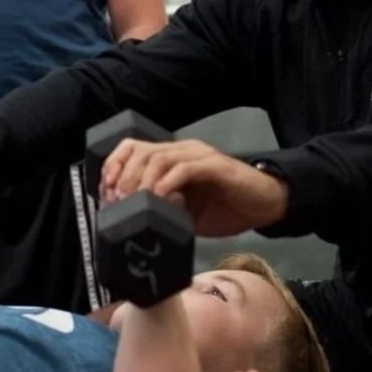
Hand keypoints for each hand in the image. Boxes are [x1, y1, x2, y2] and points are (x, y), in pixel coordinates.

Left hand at [101, 139, 288, 237]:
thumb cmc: (226, 208)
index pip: (132, 148)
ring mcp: (199, 156)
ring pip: (159, 158)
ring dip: (141, 181)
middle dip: (123, 177)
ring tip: (134, 203)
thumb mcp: (185, 213)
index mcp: (172, 157)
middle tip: (117, 202)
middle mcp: (182, 150)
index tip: (105, 194)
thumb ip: (162, 210)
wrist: (266, 204)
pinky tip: (160, 199)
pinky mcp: (215, 166)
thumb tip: (132, 223)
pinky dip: (168, 183)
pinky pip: (185, 168)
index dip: (114, 167)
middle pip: (140, 151)